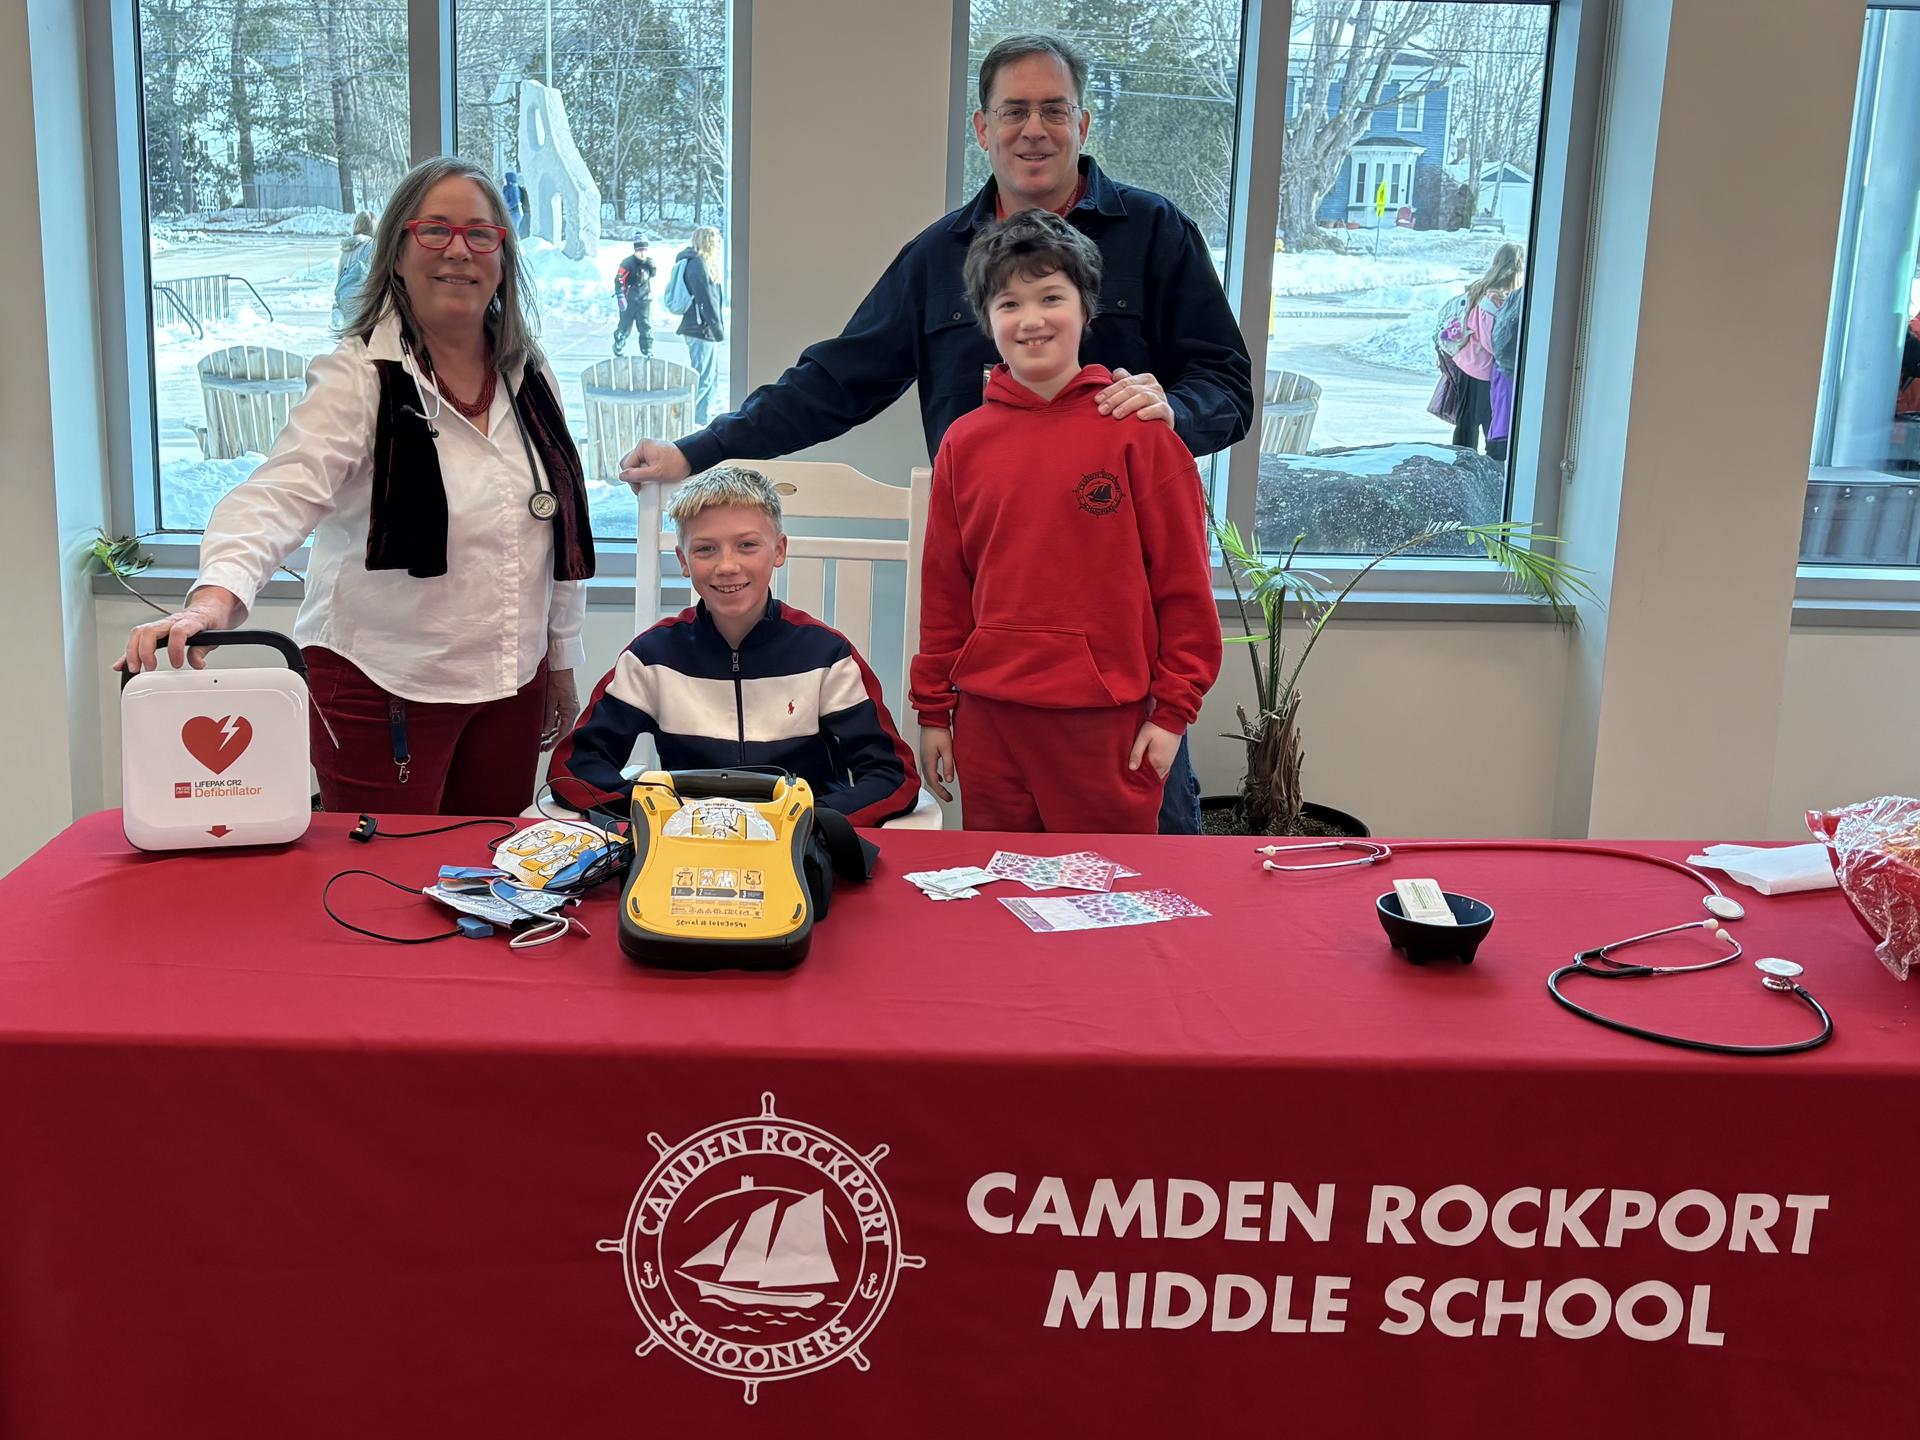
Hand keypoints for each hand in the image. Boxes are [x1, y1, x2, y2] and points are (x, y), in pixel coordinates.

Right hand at [116, 585, 240, 673]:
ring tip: (134, 668)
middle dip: (144, 651)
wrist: (208, 607)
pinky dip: (129, 652)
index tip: (177, 664)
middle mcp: (171, 621)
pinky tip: (122, 663)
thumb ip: (203, 650)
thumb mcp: (215, 636)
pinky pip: (137, 638)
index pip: (178, 632)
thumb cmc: (210, 619)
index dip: (175, 649)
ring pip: (139, 632)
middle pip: (150, 631)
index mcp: (190, 621)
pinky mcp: (155, 630)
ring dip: (133, 651)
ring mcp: (161, 624)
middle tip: (148, 668)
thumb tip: (196, 664)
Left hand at [540, 668, 579, 751]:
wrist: (561, 667)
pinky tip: (545, 727)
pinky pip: (560, 717)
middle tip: (541, 746)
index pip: (562, 732)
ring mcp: (570, 707)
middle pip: (562, 729)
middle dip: (552, 738)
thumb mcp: (549, 701)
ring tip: (541, 738)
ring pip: (561, 724)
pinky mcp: (567, 703)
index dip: (553, 741)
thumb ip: (547, 718)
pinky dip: (553, 723)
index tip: (545, 748)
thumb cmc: (557, 680)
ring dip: (551, 731)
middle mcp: (572, 710)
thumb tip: (545, 731)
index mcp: (570, 711)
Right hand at [618, 438, 692, 487]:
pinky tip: (653, 479)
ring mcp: (648, 451)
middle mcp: (643, 446)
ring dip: (641, 476)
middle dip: (635, 477)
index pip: (626, 464)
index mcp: (642, 446)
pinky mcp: (653, 455)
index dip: (631, 478)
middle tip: (643, 487)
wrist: (692, 459)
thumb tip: (622, 476)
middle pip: (629, 464)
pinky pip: (644, 465)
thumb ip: (638, 475)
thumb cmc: (678, 464)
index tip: (639, 488)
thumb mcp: (656, 473)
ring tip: (651, 483)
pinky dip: (647, 473)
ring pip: (636, 466)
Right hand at [920, 728, 956, 802]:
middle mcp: (924, 761)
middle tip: (947, 797)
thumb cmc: (938, 731)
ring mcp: (924, 757)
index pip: (934, 782)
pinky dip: (935, 776)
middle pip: (930, 781)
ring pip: (929, 775)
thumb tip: (949, 780)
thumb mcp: (947, 749)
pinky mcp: (926, 753)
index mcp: (929, 761)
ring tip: (944, 790)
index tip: (948, 798)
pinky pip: (929, 769)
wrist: (932, 719)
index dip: (941, 792)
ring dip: (936, 784)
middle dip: (939, 790)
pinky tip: (941, 776)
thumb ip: (948, 765)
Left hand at [1095, 368, 1173, 426]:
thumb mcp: (1130, 396)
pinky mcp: (1168, 412)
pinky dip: (1149, 412)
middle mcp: (1154, 386)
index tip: (1097, 400)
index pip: (1124, 382)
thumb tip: (1113, 375)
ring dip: (1128, 405)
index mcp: (1144, 379)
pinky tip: (1139, 416)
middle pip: (1131, 389)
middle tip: (1102, 410)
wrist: (1161, 424)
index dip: (1109, 390)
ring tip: (1116, 415)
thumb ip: (1122, 384)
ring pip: (1144, 397)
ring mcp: (1162, 398)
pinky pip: (1160, 409)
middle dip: (1115, 399)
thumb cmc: (1140, 409)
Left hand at [1128, 720, 1179, 779]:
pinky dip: (1157, 769)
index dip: (1139, 779)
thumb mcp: (1143, 737)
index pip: (1147, 777)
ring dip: (1151, 773)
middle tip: (1135, 776)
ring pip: (1159, 774)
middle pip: (1154, 778)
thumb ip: (1137, 753)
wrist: (1173, 717)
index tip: (1131, 778)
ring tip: (1141, 770)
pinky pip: (1164, 769)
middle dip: (1145, 778)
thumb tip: (1132, 768)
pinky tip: (1149, 765)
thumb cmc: (1157, 725)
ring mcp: (1170, 761)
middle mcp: (1165, 764)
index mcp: (1157, 761)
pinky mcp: (1172, 757)